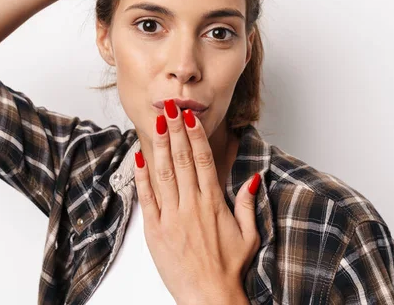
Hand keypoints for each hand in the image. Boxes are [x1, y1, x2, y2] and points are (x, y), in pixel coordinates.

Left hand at [133, 99, 261, 304]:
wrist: (209, 296)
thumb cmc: (229, 267)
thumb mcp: (248, 234)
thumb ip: (246, 203)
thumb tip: (254, 177)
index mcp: (213, 203)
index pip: (204, 160)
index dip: (196, 135)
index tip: (191, 116)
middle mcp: (192, 205)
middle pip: (183, 159)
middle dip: (176, 130)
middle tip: (171, 106)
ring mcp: (172, 216)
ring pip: (164, 172)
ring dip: (161, 145)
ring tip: (157, 122)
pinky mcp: (155, 230)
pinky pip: (147, 198)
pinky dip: (142, 177)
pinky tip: (139, 157)